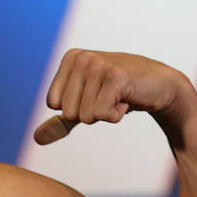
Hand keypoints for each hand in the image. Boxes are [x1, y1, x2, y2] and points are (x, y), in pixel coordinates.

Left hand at [33, 49, 186, 144]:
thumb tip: (36, 139)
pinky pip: (101, 115)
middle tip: (109, 97)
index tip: (96, 94)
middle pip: (68, 111)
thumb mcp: (85, 105)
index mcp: (71, 58)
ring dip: (105, 114)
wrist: (160, 86)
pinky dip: (116, 116)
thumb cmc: (120, 94)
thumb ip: (60, 121)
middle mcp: (82, 58)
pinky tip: (127, 99)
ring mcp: (99, 65)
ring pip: (85, 116)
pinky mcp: (116, 77)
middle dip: (90, 112)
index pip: (54, 104)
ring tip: (118, 97)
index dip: (76, 107)